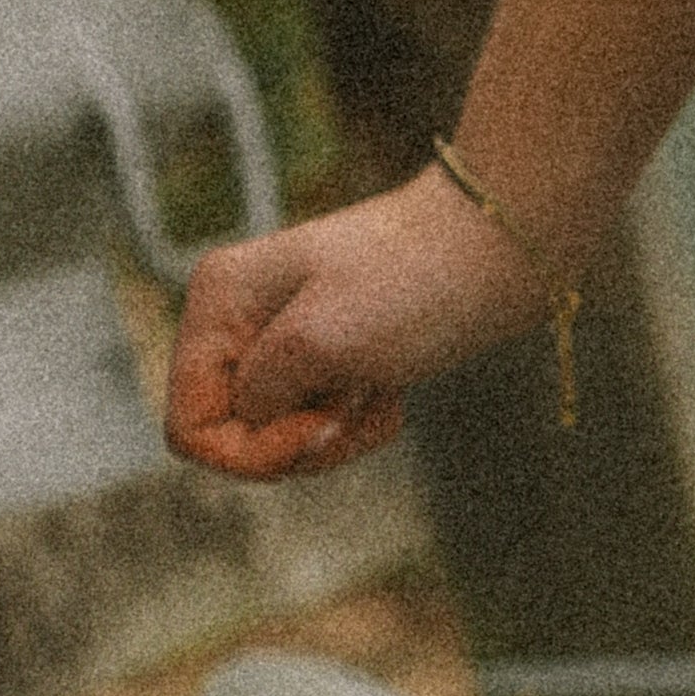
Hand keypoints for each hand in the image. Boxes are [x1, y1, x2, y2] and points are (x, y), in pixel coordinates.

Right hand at [164, 171, 558, 481]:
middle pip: (237, 435)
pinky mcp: (334, 354)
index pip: (189, 424)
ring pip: (281, 435)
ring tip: (380, 392)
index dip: (248, 452)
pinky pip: (322, 422)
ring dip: (336, 434)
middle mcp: (242, 319)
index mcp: (219, 303)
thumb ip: (260, 393)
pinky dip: (358, 423)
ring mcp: (287, 337)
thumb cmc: (416, 283)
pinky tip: (392, 393)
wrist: (504, 243)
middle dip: (299, 444)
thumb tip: (246, 422)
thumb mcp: (320, 343)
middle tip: (357, 409)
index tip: (318, 431)